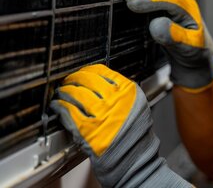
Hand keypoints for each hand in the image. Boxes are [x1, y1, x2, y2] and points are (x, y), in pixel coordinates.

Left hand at [50, 64, 192, 187]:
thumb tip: (101, 82)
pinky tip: (57, 106)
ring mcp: (101, 114)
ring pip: (75, 93)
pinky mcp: (87, 130)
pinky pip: (68, 111)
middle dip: (74, 78)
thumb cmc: (137, 136)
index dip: (88, 70)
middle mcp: (115, 100)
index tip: (82, 72)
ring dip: (64, 91)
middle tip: (68, 80)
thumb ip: (123, 93)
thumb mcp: (138, 107)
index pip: (103, 71)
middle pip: (87, 79)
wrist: (136, 160)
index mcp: (129, 92)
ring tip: (61, 93)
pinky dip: (60, 107)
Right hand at [124, 0, 212, 92]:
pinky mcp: (163, 7)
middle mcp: (181, 2)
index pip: (170, 0)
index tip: (134, 4)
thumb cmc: (193, 52)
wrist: (195, 57)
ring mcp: (172, 3)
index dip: (151, 0)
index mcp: (189, 9)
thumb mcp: (187, 48)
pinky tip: (128, 1)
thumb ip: (173, 36)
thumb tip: (156, 23)